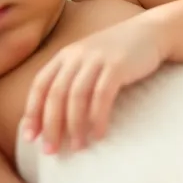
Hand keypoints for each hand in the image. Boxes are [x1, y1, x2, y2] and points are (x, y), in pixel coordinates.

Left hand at [21, 19, 165, 153]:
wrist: (151, 31)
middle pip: (56, 94)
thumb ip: (71, 80)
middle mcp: (77, 55)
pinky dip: (98, 118)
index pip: (40, 85)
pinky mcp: (117, 65)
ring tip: (78, 147)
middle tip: (51, 151)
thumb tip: (53, 118)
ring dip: (74, 126)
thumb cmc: (118, 54)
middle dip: (51, 125)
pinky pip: (102, 96)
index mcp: (65, 55)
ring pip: (77, 96)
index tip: (30, 138)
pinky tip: (99, 134)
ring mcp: (97, 58)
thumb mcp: (88, 60)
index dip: (32, 112)